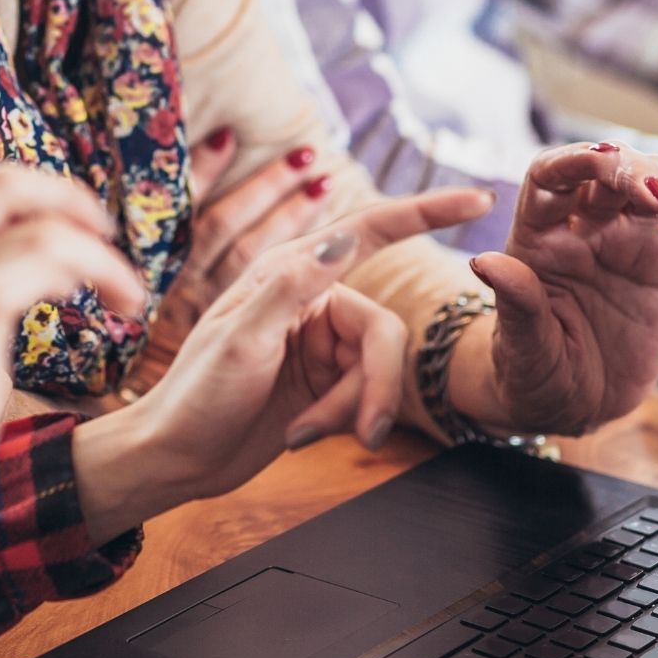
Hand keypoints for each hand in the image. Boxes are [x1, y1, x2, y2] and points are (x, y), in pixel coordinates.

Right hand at [0, 167, 140, 657]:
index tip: (88, 234)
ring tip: (130, 302)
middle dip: (78, 204)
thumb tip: (7, 281)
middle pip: (9, 183)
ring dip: (103, 259)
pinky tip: (113, 315)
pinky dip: (90, 277)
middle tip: (113, 246)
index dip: (50, 197)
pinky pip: (38, 268)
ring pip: (39, 230)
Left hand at [73, 196, 487, 541]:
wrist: (180, 458)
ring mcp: (324, 343)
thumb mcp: (240, 337)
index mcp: (290, 270)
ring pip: (382, 368)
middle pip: (385, 332)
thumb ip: (293, 285)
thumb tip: (343, 239)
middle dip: (375, 386)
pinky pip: (367, 395)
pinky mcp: (330, 383)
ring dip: (354, 408)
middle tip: (361, 432)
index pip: (369, 231)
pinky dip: (344, 419)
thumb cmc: (196, 393)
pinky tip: (302, 435)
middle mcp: (313, 299)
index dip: (426, 212)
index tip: (478, 198)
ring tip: (308, 435)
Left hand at [470, 143, 657, 436]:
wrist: (576, 407)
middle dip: (633, 172)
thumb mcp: (521, 346)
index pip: (550, 176)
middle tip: (657, 195)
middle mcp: (584, 227)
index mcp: (538, 235)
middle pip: (607, 174)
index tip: (602, 158)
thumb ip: (516, 303)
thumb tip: (487, 263)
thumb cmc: (534, 372)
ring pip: (654, 190)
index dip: (574, 160)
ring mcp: (628, 243)